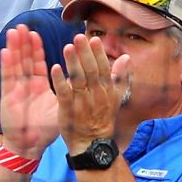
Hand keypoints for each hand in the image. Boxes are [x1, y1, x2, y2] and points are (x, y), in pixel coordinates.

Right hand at [0, 25, 62, 159]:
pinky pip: (7, 78)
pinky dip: (6, 64)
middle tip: (22, 25)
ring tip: (14, 31)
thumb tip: (87, 77)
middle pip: (24, 60)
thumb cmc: (47, 128)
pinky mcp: (7, 97)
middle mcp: (26, 85)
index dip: (36, 48)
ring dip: (14, 48)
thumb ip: (71, 90)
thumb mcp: (62, 106)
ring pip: (15, 64)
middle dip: (23, 43)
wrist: (31, 146)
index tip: (36, 32)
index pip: (37, 62)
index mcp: (38, 86)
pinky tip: (6, 51)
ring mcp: (15, 90)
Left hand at [54, 33, 126, 154]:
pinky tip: (55, 68)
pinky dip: (60, 81)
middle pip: (91, 71)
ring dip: (72, 63)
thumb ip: (120, 77)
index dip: (99, 54)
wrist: (92, 144)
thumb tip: (126, 57)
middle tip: (78, 37)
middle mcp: (96, 95)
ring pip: (78, 80)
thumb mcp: (116, 98)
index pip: (104, 68)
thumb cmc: (103, 118)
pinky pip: (64, 93)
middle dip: (85, 54)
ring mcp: (82, 103)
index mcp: (107, 90)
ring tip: (67, 47)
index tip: (94, 40)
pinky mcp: (68, 111)